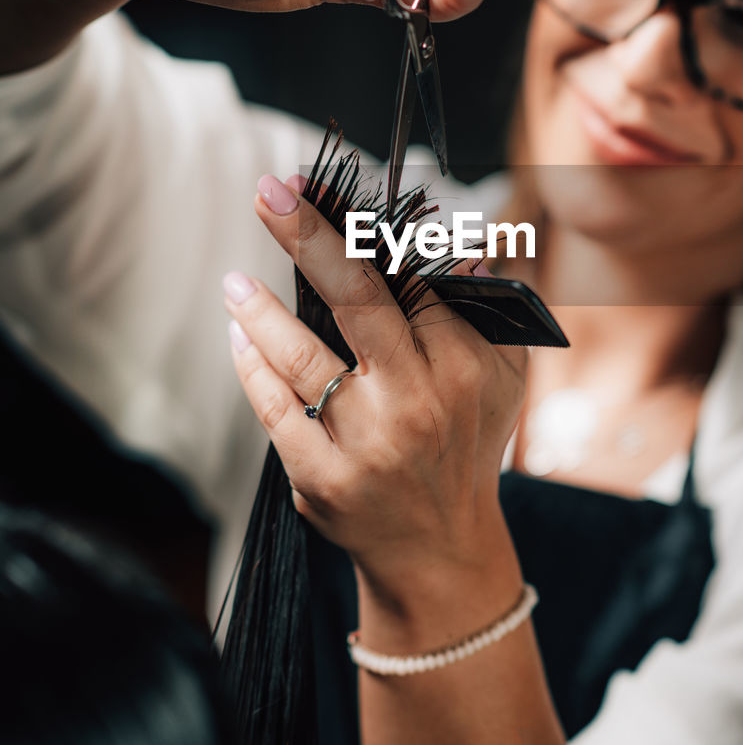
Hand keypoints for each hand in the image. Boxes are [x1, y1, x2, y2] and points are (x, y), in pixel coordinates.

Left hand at [223, 173, 526, 599]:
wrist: (441, 554)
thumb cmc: (469, 450)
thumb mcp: (506, 382)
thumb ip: (494, 315)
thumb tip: (460, 253)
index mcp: (464, 369)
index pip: (409, 283)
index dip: (366, 234)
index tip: (328, 196)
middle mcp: (416, 401)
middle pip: (356, 298)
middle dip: (308, 237)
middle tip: (270, 190)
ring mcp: (365, 442)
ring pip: (300, 354)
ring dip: (259, 308)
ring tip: (234, 281)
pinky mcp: (322, 479)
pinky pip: (275, 408)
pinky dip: (251, 366)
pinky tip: (239, 334)